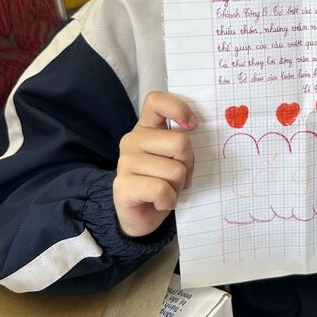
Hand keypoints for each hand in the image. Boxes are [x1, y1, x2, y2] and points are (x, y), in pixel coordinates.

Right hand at [113, 91, 195, 236]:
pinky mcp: (122, 186)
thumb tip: (194, 130)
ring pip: (174, 170)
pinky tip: (160, 202)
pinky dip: (168, 200)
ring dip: (178, 186)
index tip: (192, 126)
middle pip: (180, 143)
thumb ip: (182, 144)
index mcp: (146, 127)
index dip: (179, 109)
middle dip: (188, 165)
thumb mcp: (175, 158)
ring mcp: (124, 162)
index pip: (156, 101)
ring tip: (166, 191)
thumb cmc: (162, 181)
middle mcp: (132, 140)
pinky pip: (161, 190)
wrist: (140, 215)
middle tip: (177, 178)